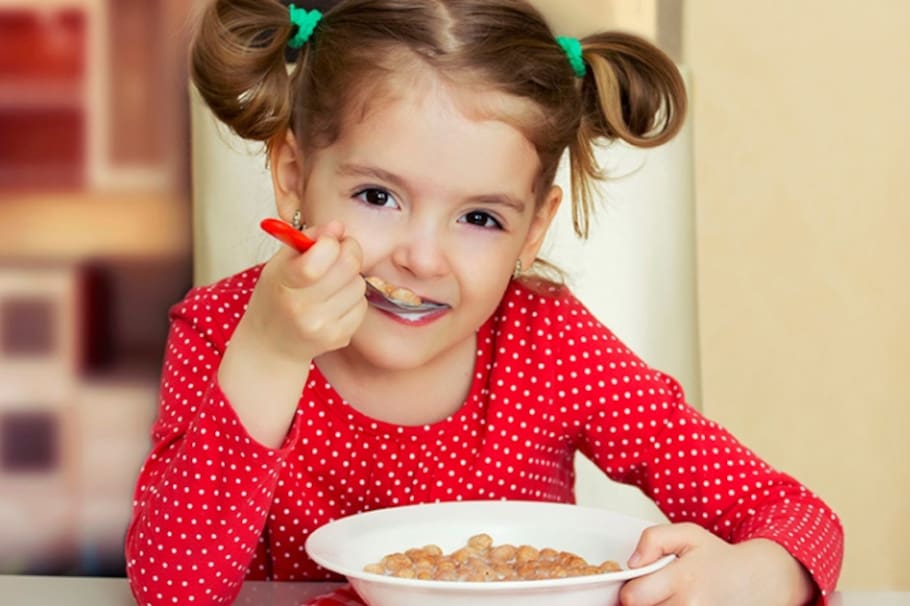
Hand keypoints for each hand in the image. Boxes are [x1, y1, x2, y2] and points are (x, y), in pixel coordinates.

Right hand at [218, 221, 366, 446]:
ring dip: (350, 278)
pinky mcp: (339, 338)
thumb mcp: (280, 263)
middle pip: (349, 266)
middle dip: (350, 251)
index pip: (320, 256)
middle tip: (341, 251)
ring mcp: (323, 326)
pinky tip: (334, 302)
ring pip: (359, 284)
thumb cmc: (276, 298)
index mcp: (284, 283)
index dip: (331, 241)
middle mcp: (303, 308)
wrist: (272, 344)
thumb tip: (337, 227)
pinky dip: (352, 299)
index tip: (327, 240)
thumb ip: (308, 240)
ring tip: (332, 283)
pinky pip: (362, 305)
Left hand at [619, 522, 816, 605]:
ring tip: (673, 599)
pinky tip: (682, 605)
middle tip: (660, 593)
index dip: (630, 592)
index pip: (632, 597)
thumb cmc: (721, 559)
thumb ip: (653, 539)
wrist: (760, 581)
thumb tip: (632, 563)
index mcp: (682, 578)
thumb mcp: (687, 534)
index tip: (640, 586)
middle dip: (646, 603)